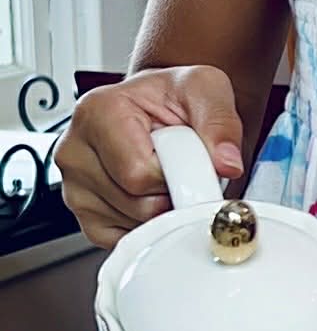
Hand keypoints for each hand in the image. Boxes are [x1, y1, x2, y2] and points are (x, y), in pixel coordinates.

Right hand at [55, 65, 244, 249]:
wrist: (156, 107)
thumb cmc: (172, 97)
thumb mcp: (205, 90)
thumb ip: (220, 122)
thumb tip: (227, 164)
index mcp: (98, 111)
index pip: (139, 173)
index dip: (177, 175)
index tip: (191, 161)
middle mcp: (76, 150)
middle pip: (136, 203)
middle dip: (173, 192)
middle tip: (179, 166)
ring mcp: (74, 187)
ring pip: (133, 225)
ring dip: (163, 209)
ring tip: (163, 176)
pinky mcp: (84, 216)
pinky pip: (123, 240)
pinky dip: (148, 226)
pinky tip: (151, 195)